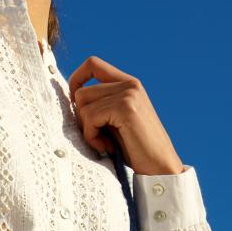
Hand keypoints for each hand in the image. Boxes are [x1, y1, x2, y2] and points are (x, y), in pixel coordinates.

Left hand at [66, 56, 184, 174]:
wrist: (160, 167)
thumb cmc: (137, 150)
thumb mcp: (116, 121)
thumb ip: (101, 105)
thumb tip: (71, 98)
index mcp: (129, 84)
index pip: (93, 64)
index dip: (76, 78)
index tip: (73, 101)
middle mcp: (129, 84)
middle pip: (81, 91)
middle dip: (82, 118)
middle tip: (98, 137)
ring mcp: (128, 94)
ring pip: (82, 103)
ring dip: (87, 129)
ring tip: (104, 143)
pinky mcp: (125, 108)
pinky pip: (90, 117)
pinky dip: (92, 137)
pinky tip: (106, 148)